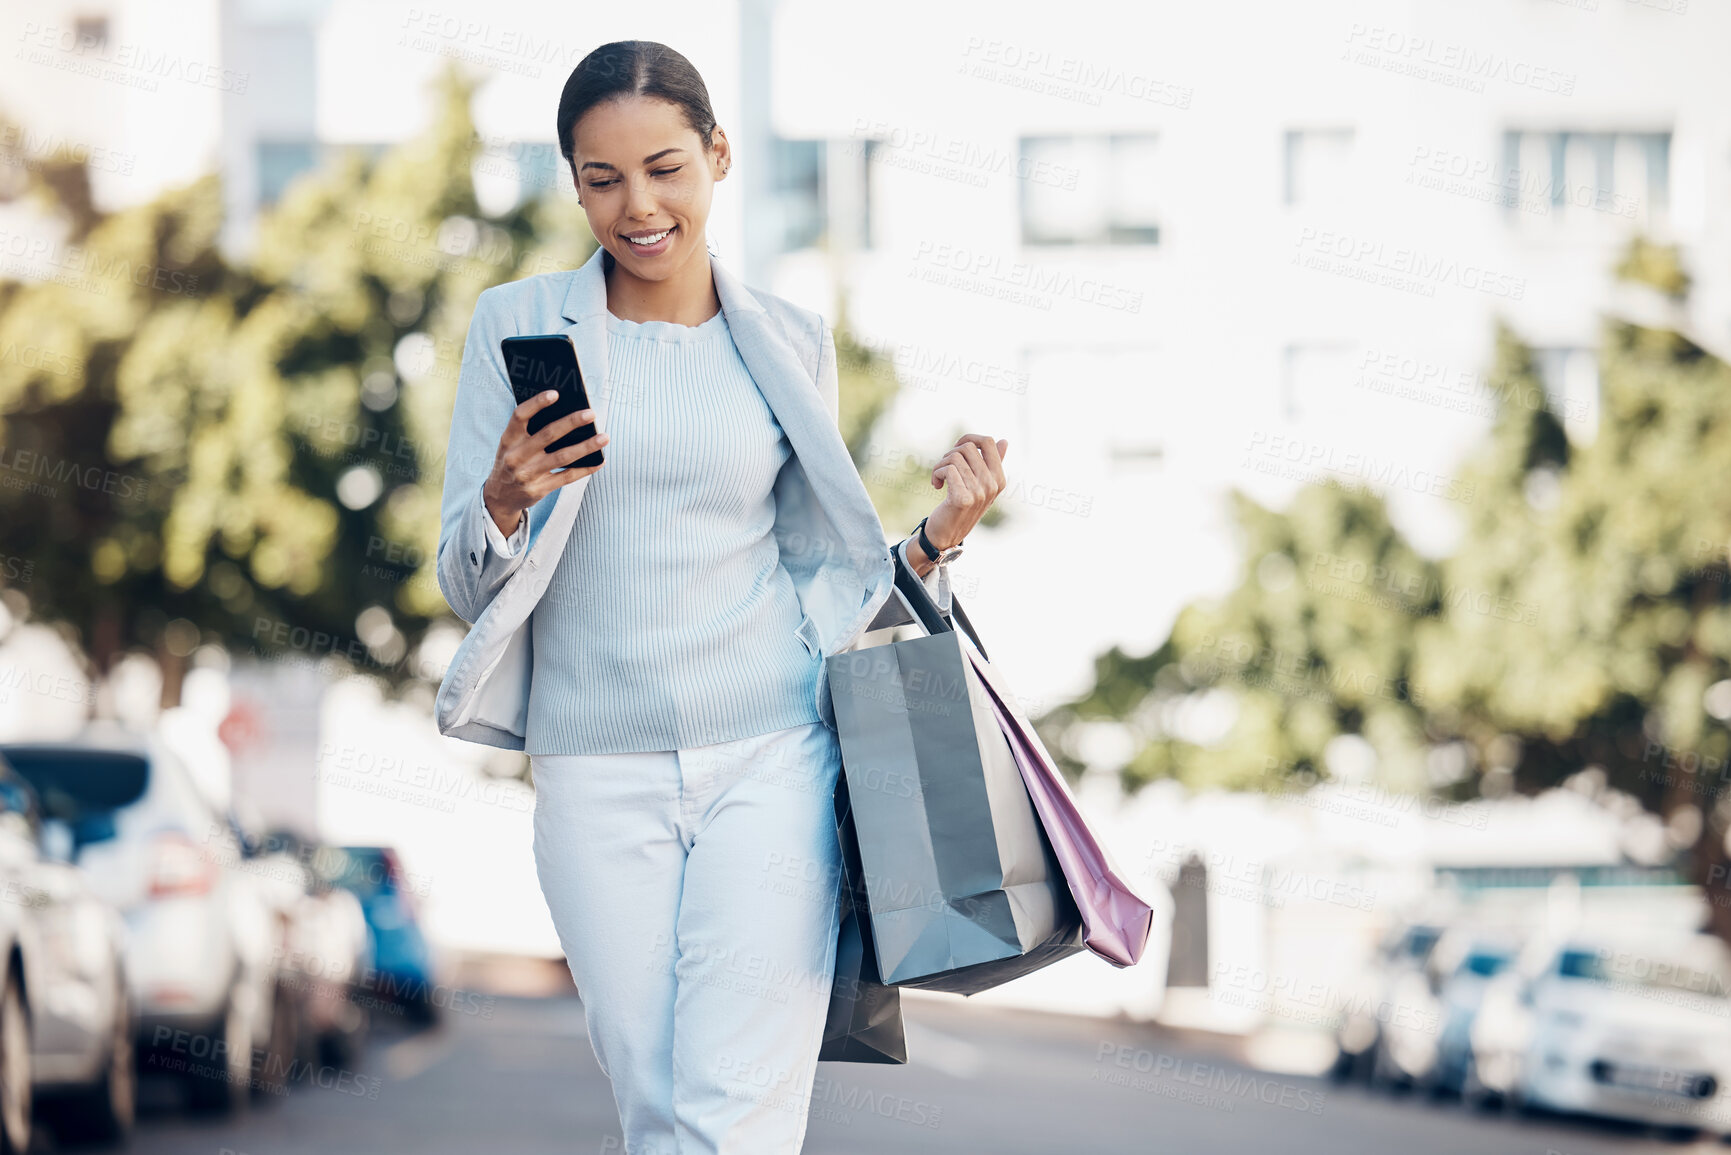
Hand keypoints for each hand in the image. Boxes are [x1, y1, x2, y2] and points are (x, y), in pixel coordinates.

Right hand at [482, 391, 608, 535]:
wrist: (500, 496)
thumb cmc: (513, 460)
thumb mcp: (512, 444)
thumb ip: (531, 430)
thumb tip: (567, 413)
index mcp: (508, 439)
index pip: (520, 416)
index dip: (537, 403)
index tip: (555, 393)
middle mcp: (516, 456)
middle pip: (547, 435)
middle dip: (571, 423)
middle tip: (591, 413)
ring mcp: (528, 474)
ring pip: (562, 457)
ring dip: (586, 446)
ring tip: (604, 437)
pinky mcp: (539, 489)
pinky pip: (567, 477)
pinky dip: (586, 469)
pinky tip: (600, 460)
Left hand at [922, 434, 1008, 552]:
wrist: (946, 535)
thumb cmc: (962, 506)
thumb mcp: (981, 486)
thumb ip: (993, 464)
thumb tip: (1004, 441)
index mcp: (999, 479)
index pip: (988, 442)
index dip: (969, 439)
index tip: (956, 450)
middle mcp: (992, 485)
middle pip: (968, 447)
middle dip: (950, 454)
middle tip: (945, 469)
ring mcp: (979, 493)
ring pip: (955, 457)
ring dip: (940, 465)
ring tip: (939, 478)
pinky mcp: (963, 498)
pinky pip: (947, 469)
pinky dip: (936, 473)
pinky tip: (936, 485)